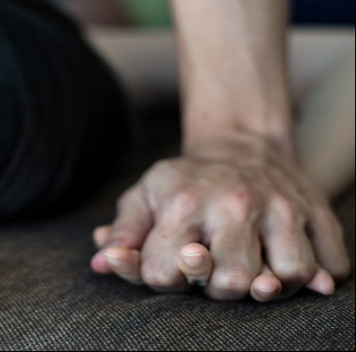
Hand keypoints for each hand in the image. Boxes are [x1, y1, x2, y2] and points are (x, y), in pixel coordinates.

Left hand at [91, 136, 349, 299]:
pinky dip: (317, 279)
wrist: (240, 143)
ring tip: (253, 271)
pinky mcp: (317, 213)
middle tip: (214, 273)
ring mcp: (281, 208)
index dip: (163, 278)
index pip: (165, 273)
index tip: (169, 265)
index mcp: (183, 202)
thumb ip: (122, 231)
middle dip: (216, 289)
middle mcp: (234, 204)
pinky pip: (330, 267)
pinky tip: (289, 267)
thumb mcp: (144, 196)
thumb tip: (103, 262)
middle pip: (230, 283)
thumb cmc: (184, 181)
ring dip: (268, 287)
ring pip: (286, 278)